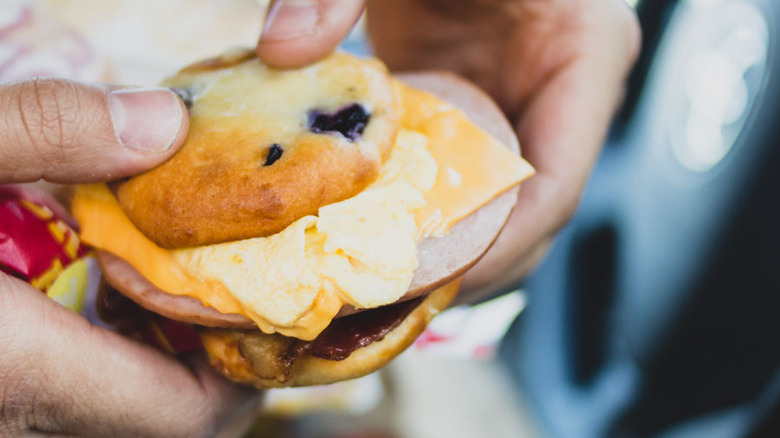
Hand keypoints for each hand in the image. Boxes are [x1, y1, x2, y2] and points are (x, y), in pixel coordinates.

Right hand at [0, 79, 258, 436]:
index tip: (277, 305)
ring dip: (166, 351)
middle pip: (169, 417)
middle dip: (217, 355)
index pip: (187, 417)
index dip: (250, 372)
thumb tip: (165, 123)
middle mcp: (18, 412)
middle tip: (237, 280)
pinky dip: (110, 347)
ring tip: (178, 273)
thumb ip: (45, 132)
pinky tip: (100, 283)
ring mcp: (5, 412)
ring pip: (123, 410)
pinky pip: (76, 393)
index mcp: (21, 369)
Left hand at [256, 0, 640, 299]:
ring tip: (364, 286)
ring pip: (486, 208)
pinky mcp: (472, 107)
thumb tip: (282, 49)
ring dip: (431, 251)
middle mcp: (559, 97)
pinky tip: (357, 231)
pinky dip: (410, 211)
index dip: (496, 250)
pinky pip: (452, 179)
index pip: (556, 187)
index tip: (425, 283)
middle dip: (459, 267)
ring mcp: (516, 108)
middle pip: (523, 218)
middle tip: (382, 303)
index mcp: (585, 60)